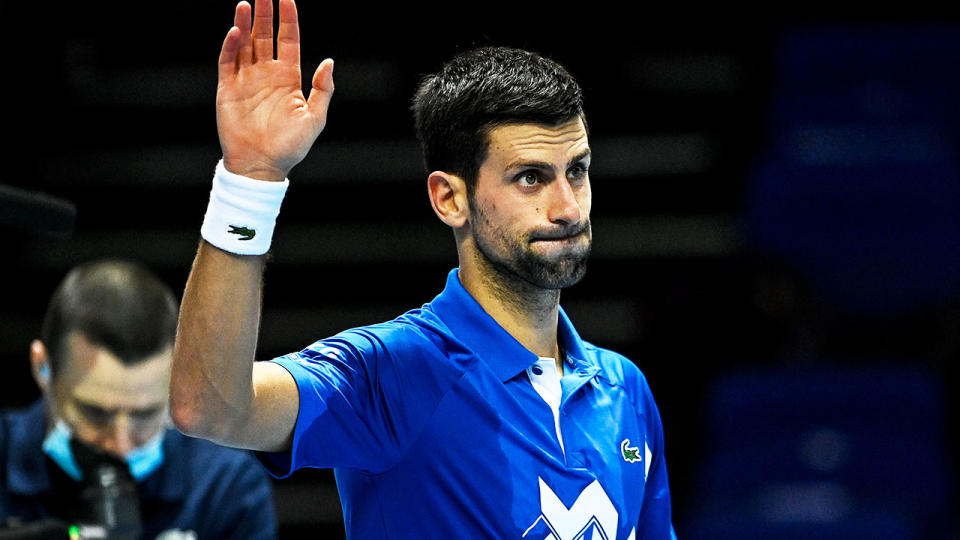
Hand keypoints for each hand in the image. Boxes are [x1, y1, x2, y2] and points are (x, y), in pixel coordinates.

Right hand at [216, 0, 333, 180]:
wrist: (263, 166)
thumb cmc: (291, 146)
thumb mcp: (316, 118)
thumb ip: (323, 89)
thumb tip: (329, 62)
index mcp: (288, 78)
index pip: (288, 41)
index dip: (288, 20)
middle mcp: (266, 75)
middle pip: (265, 36)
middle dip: (265, 14)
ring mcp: (246, 80)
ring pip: (245, 44)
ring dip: (245, 24)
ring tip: (247, 3)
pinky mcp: (228, 90)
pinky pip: (228, 62)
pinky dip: (231, 46)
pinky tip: (236, 31)